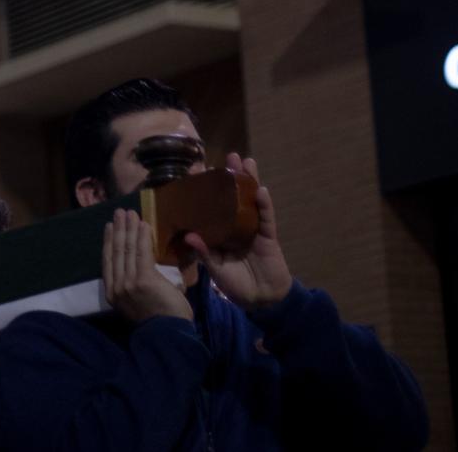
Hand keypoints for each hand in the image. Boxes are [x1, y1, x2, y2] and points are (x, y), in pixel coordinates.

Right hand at [103, 209, 191, 324]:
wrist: (169, 335)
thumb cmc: (159, 321)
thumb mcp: (138, 303)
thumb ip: (135, 285)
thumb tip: (142, 269)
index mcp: (113, 294)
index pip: (108, 261)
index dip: (108, 241)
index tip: (109, 227)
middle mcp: (117, 287)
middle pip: (116, 252)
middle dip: (118, 230)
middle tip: (119, 212)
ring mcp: (128, 283)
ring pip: (127, 249)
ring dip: (128, 228)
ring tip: (129, 213)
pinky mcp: (143, 279)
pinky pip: (141, 253)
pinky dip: (141, 237)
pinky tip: (142, 225)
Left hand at [182, 153, 292, 308]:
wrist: (262, 301)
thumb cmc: (236, 284)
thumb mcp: (216, 269)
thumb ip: (204, 253)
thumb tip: (189, 236)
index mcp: (220, 231)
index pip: (214, 205)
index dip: (209, 189)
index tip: (200, 170)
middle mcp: (236, 225)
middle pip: (234, 197)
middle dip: (232, 177)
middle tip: (229, 156)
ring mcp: (253, 229)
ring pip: (252, 201)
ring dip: (250, 182)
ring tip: (247, 162)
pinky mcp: (268, 237)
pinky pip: (267, 218)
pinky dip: (264, 205)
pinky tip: (262, 190)